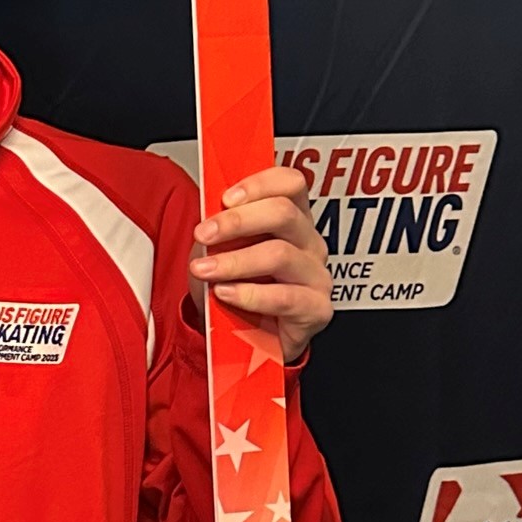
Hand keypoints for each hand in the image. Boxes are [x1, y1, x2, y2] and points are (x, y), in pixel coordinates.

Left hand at [188, 167, 332, 364]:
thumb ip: (220, 227)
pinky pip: (285, 298)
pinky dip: (249, 294)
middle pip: (284, 213)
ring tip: (205, 270)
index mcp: (292, 219)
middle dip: (237, 221)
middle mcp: (309, 243)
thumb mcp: (222, 250)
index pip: (290, 183)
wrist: (245, 337)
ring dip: (235, 261)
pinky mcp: (316, 309)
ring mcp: (316, 275)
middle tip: (204, 234)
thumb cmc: (236, 287)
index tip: (224, 197)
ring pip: (279, 254)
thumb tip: (207, 210)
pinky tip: (226, 293)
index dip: (259, 184)